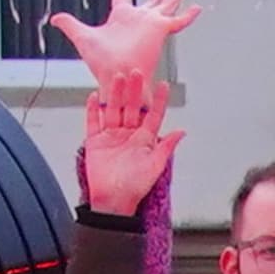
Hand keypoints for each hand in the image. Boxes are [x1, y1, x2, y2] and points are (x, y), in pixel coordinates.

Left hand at [47, 0, 196, 90]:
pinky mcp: (161, 30)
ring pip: (165, 6)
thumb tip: (54, 18)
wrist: (117, 74)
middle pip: (149, 0)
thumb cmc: (100, 61)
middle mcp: (138, 19)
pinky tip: (198, 8)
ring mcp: (151, 24)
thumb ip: (70, 24)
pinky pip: (178, 21)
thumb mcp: (82, 36)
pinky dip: (188, 15)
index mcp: (121, 17)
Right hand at [79, 69, 180, 218]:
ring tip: (118, 78)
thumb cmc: (135, 187)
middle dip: (135, 90)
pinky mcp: (96, 141)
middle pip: (132, 107)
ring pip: (114, 109)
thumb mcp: (155, 166)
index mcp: (144, 140)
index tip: (163, 85)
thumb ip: (167, 147)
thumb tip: (182, 132)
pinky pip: (93, 121)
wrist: (112, 201)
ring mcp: (111, 136)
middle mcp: (128, 135)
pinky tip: (95, 95)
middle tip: (137, 72)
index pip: (153, 115)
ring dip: (116, 94)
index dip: (158, 101)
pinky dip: (93, 109)